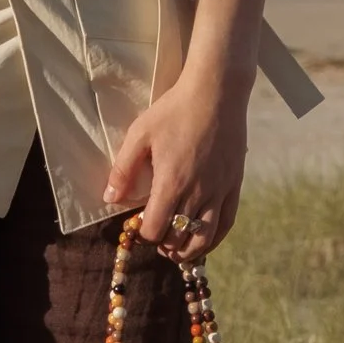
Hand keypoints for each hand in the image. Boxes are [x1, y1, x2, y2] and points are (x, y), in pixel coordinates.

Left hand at [99, 70, 249, 258]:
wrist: (216, 92)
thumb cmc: (174, 110)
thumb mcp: (140, 134)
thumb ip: (123, 170)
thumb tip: (109, 199)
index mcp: (171, 182)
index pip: (155, 229)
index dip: (144, 235)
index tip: (139, 226)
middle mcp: (197, 192)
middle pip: (179, 238)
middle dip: (164, 245)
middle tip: (156, 239)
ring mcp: (219, 190)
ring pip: (205, 238)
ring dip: (188, 250)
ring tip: (176, 249)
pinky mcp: (234, 185)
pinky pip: (227, 223)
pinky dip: (214, 239)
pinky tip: (203, 240)